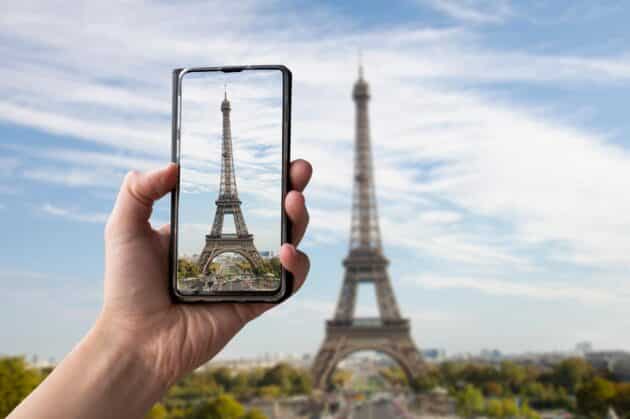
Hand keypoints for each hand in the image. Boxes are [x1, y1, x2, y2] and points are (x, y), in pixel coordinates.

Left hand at [98, 159, 311, 388]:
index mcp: (206, 228)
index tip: (274, 155)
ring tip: (293, 203)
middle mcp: (232, 249)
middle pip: (274, 214)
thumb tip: (174, 165)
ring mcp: (246, 274)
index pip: (242, 195)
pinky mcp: (256, 302)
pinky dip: (297, 267)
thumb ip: (139, 191)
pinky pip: (288, 283)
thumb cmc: (128, 287)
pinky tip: (286, 252)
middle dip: (292, 189)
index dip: (262, 176)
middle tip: (298, 171)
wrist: (137, 340)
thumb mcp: (124, 228)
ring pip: (288, 242)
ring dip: (298, 220)